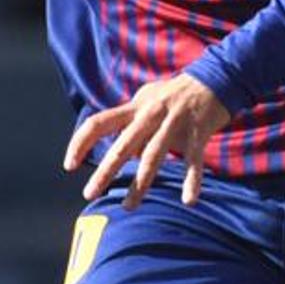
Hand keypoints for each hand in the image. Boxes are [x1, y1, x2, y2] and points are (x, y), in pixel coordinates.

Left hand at [66, 73, 234, 207]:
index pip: (98, 123)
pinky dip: (192, 181)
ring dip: (140, 183)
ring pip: (153, 156)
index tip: (69, 165)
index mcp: (135, 107)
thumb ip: (131, 123)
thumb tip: (122, 153)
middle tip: (89, 193)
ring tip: (129, 206)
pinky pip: (193, 161)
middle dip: (104, 170)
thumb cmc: (175, 93)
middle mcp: (151, 114)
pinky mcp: (197, 132)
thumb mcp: (148, 100)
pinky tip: (188, 200)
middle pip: (123, 145)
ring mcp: (174, 123)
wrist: (215, 77)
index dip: (80, 143)